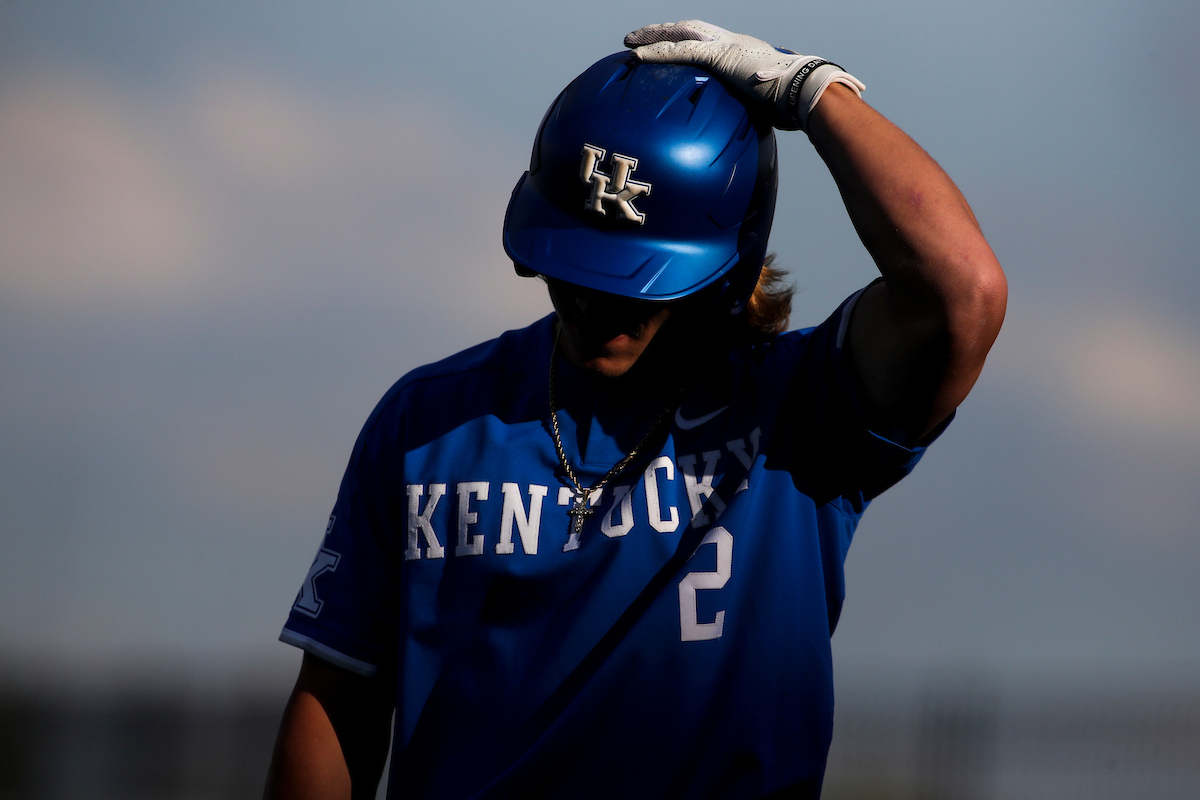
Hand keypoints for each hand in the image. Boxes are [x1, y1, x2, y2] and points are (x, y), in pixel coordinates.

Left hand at [624, 20, 862, 130]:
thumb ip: (751, 107)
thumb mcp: (767, 102)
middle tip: (638, 38)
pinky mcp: (722, 56)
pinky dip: (657, 54)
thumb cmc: (794, 102)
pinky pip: (681, 52)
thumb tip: (749, 129)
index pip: (706, 40)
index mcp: (742, 50)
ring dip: (653, 38)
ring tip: (630, 43)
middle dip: (662, 32)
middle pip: (688, 30)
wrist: (806, 91)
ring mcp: (727, 46)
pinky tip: (639, 56)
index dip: (684, 40)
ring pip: (680, 35)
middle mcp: (733, 41)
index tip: (667, 44)